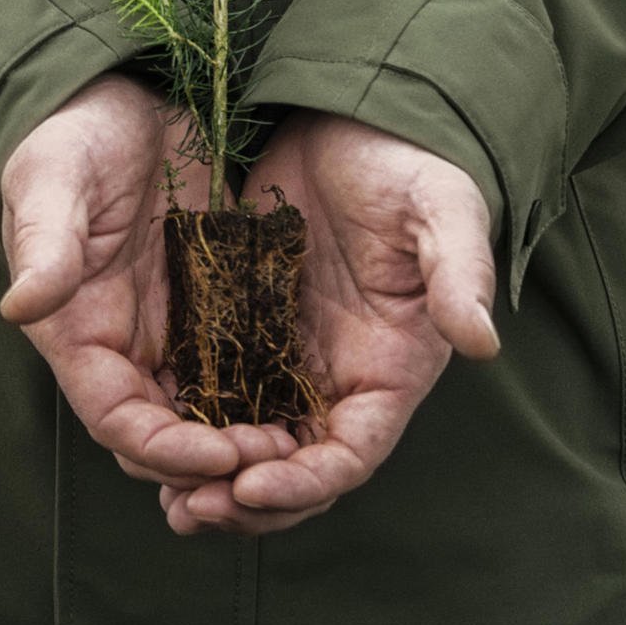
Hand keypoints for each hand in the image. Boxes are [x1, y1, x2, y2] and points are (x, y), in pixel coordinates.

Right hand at [0, 73, 293, 485]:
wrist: (116, 92)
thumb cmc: (70, 134)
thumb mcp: (54, 180)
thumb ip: (45, 245)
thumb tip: (21, 306)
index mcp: (79, 332)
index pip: (118, 420)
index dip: (165, 450)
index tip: (219, 456)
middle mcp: (125, 343)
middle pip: (166, 433)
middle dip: (215, 459)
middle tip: (275, 456)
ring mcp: (173, 325)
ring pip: (209, 409)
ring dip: (246, 435)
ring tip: (299, 441)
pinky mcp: (214, 300)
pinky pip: (243, 361)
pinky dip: (268, 389)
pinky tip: (310, 397)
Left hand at [158, 108, 500, 536]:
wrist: (355, 112)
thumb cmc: (410, 161)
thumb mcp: (441, 208)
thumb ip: (459, 272)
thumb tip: (481, 342)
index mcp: (391, 366)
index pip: (351, 452)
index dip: (307, 482)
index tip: (252, 484)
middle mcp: (340, 376)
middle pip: (297, 467)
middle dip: (250, 500)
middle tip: (194, 512)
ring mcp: (288, 354)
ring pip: (250, 444)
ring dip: (212, 480)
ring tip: (166, 500)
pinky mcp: (243, 326)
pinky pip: (214, 394)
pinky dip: (187, 427)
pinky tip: (144, 441)